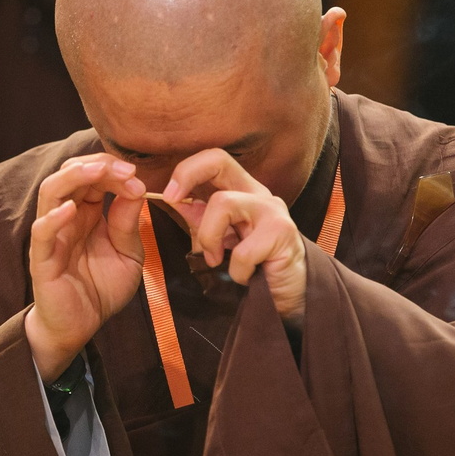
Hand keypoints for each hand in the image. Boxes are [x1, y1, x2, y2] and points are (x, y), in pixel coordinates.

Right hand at [27, 154, 145, 380]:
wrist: (82, 326)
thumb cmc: (102, 288)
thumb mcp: (128, 254)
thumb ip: (128, 224)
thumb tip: (137, 189)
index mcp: (87, 212)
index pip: (94, 177)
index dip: (115, 171)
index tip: (139, 177)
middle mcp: (67, 217)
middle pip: (71, 174)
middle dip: (99, 166)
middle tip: (127, 170)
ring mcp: (52, 235)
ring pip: (50, 192)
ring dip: (73, 177)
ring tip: (97, 172)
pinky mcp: (41, 258)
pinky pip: (41, 232)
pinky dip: (53, 217)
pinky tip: (71, 209)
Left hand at [162, 149, 307, 324]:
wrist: (287, 296)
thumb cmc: (252, 265)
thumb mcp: (218, 238)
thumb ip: (197, 217)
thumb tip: (172, 198)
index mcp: (241, 191)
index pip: (214, 159)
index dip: (186, 170)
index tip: (167, 195)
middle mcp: (257, 194)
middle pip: (219, 160)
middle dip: (187, 174)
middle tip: (172, 200)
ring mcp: (272, 210)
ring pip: (223, 203)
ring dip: (208, 238)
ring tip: (216, 260)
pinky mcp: (283, 232)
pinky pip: (241, 250)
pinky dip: (235, 270)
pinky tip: (246, 276)